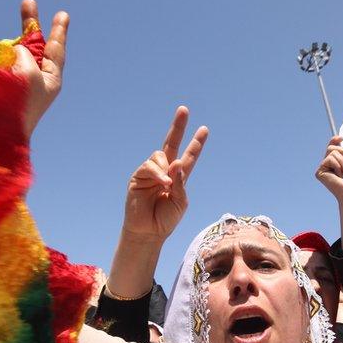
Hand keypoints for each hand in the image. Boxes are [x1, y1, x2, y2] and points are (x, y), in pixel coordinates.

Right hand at [11, 0, 68, 140]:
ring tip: (3, 35)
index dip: (58, 30)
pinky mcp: (1, 88)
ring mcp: (18, 84)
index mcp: (50, 80)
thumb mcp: (28, 73)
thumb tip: (17, 50)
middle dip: (31, 25)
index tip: (62, 14)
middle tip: (28, 2)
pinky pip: (3, 64)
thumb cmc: (20, 105)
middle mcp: (36, 81)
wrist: (0, 135)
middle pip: (36, 46)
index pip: (55, 49)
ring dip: (12, 39)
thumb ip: (24, 55)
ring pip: (18, 54)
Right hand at [121, 106, 208, 243]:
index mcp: (178, 177)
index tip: (204, 129)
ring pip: (160, 155)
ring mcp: (151, 172)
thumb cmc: (166, 219)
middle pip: (171, 143)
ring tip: (167, 185)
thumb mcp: (180, 202)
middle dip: (178, 126)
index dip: (196, 143)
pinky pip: (149, 166)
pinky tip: (163, 184)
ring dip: (166, 167)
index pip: (188, 156)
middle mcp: (165, 171)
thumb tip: (175, 163)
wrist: (148, 232)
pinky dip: (158, 173)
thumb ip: (180, 182)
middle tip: (184, 109)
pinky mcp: (138, 177)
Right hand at [317, 136, 342, 250]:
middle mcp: (328, 165)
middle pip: (331, 147)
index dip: (334, 140)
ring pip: (332, 152)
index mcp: (336, 162)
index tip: (342, 138)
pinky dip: (338, 166)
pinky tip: (340, 176)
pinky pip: (329, 159)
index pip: (332, 146)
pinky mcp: (319, 172)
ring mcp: (323, 168)